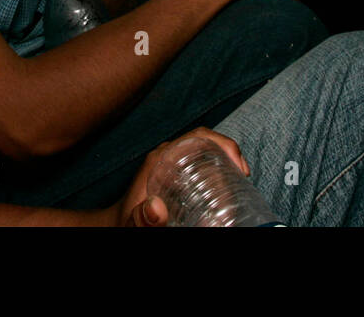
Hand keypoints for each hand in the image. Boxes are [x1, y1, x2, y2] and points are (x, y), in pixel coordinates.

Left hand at [115, 127, 250, 226]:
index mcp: (161, 158)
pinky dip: (219, 175)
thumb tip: (157, 209)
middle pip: (208, 144)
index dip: (224, 144)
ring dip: (226, 166)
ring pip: (207, 156)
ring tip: (241, 188)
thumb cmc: (125, 221)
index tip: (239, 166)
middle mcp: (169, 157)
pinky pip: (203, 167)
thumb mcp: (133, 220)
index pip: (198, 137)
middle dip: (231, 156)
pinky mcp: (177, 177)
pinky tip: (227, 194)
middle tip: (245, 179)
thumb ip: (142, 217)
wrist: (118, 225)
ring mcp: (174, 166)